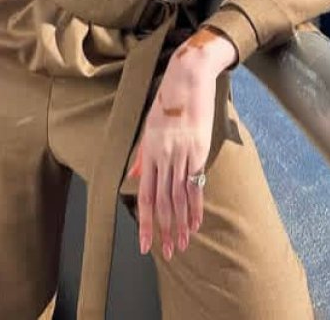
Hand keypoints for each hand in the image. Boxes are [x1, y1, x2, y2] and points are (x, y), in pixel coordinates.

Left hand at [126, 47, 221, 261]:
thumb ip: (141, 156)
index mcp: (148, 152)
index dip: (145, 223)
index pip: (144, 196)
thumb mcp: (149, 126)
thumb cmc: (167, 99)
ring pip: (178, 198)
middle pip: (162, 202)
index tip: (145, 245)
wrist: (188, 76)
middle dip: (164, 230)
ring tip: (182, 245)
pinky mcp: (199, 150)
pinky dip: (195, 206)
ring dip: (180, 225)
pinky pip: (196, 184)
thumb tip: (131, 177)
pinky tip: (196, 223)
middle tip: (169, 253)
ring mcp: (181, 154)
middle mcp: (163, 156)